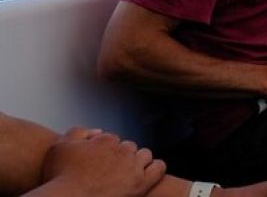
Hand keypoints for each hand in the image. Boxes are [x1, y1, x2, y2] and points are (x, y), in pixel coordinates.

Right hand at [41, 127, 165, 196]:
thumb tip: (98, 132)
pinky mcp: (141, 183)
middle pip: (129, 148)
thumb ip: (78, 132)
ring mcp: (133, 166)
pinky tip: (147, 174)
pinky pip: (158, 169)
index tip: (100, 163)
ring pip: (144, 155)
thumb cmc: (59, 178)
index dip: (106, 151)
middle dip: (122, 156)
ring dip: (139, 161)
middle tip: (113, 171)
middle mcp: (122, 149)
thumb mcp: (59, 147)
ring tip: (129, 173)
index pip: (112, 140)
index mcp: (105, 139)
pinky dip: (155, 168)